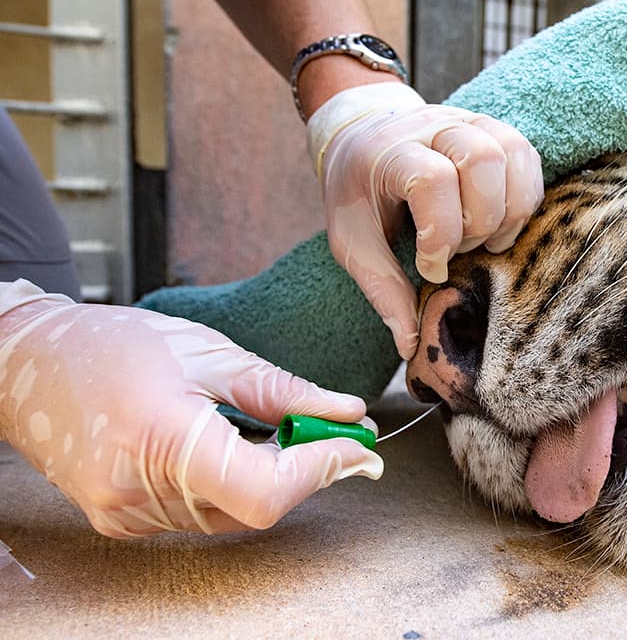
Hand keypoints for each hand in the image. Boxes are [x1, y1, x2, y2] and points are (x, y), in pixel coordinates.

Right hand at [0, 280, 381, 537]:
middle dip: (305, 469)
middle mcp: (139, 492)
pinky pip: (199, 513)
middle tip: (331, 428)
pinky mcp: (120, 519)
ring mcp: (126, 513)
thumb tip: (346, 413)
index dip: (321, 470)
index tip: (356, 445)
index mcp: (163, 440)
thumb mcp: (208, 351)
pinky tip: (223, 446)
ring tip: (266, 428)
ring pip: (233, 513)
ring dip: (268, 477)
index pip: (266, 492)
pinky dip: (229, 484)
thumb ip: (282, 390)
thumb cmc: (112, 345)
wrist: (29, 363)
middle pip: (256, 506)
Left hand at [307, 82, 543, 358]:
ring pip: (513, 153)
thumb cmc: (357, 196)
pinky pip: (527, 157)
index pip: (432, 179)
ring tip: (484, 240)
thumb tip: (410, 345)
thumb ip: (382, 290)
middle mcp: (432, 126)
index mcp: (389, 152)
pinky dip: (524, 197)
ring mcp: (468, 121)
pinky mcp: (493, 129)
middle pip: (481, 159)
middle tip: (460, 249)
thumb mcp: (352, 243)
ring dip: (507, 210)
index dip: (440, 233)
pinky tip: (501, 223)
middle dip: (478, 220)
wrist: (361, 136)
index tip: (430, 266)